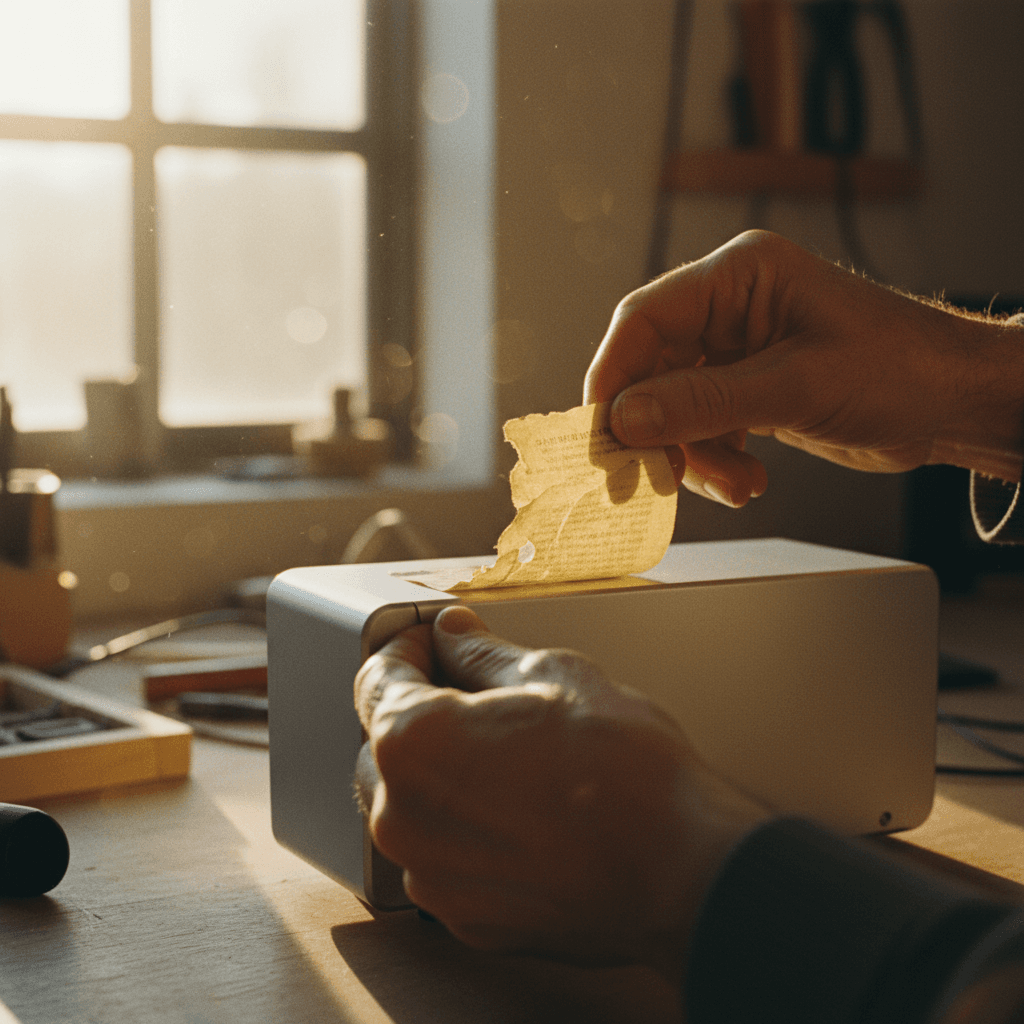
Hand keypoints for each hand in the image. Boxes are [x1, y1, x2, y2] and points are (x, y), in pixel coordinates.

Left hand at [353, 605, 766, 981]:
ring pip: (410, 806)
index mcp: (414, 742)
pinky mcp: (463, 916)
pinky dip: (465, 829)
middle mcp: (403, 815)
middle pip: (386, 745)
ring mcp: (431, 873)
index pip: (376, 677)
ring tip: (509, 756)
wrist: (681, 872)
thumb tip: (455, 635)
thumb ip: (483, 653)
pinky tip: (521, 810)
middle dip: (422, 713)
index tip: (429, 640)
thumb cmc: (627, 775)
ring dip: (442, 776)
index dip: (406, 647)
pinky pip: (442, 856)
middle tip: (478, 694)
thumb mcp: (556, 676)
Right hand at [585, 230, 1023, 505]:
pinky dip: (715, 460)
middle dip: (656, 428)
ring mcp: (741, 350)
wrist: (956, 403)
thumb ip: (705, 403)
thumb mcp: (796, 386)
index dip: (613, 376)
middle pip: (653, 368)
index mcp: (739, 277)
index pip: (644, 318)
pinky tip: (747, 480)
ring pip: (675, 406)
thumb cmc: (900, 368)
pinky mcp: (752, 388)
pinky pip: (705, 426)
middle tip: (650, 477)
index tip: (602, 432)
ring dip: (693, 454)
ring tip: (732, 485)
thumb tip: (626, 418)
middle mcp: (731, 308)